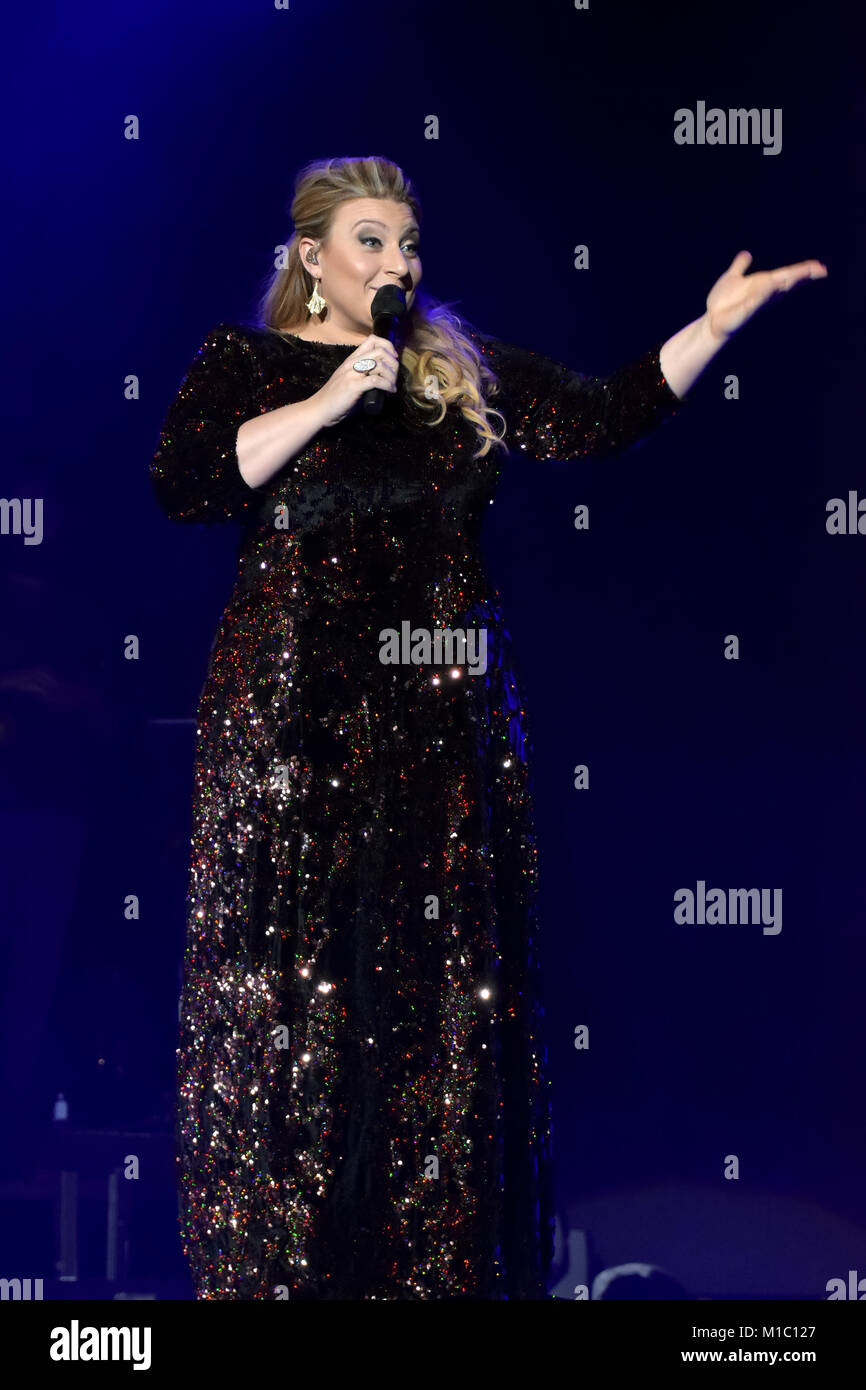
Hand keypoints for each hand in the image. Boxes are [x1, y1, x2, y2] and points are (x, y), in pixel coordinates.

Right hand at [311, 335, 399, 427]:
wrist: (319, 409)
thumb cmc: (335, 398)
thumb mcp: (349, 380)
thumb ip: (363, 376)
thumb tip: (383, 378)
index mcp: (351, 359)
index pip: (372, 340)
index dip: (387, 346)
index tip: (393, 359)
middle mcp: (352, 363)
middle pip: (380, 351)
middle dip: (393, 363)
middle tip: (394, 376)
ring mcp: (352, 374)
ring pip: (380, 364)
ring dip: (392, 375)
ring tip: (392, 386)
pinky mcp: (353, 386)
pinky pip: (376, 380)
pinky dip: (387, 385)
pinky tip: (389, 391)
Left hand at [705, 250, 827, 342]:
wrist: (712, 320)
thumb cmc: (724, 303)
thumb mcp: (732, 278)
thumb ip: (740, 266)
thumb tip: (746, 254)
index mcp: (764, 284)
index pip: (787, 275)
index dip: (803, 272)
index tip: (820, 267)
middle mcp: (764, 293)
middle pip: (787, 282)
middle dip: (802, 275)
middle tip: (821, 270)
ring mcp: (757, 302)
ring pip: (776, 290)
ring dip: (789, 281)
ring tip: (804, 273)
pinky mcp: (747, 310)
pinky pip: (758, 300)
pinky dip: (765, 293)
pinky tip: (773, 284)